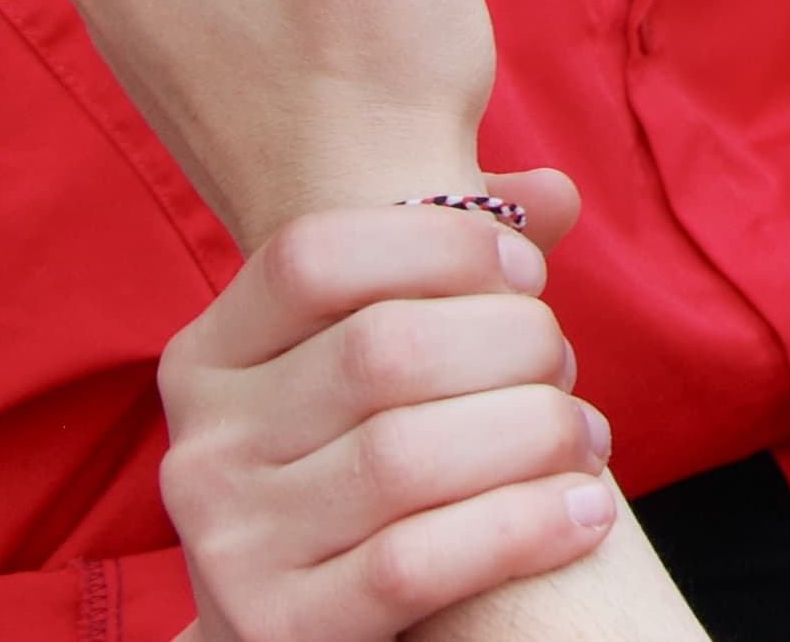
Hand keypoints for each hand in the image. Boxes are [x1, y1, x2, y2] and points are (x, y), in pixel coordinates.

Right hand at [161, 176, 619, 641]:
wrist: (291, 625)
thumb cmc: (352, 466)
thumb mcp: (360, 368)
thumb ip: (443, 272)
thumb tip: (555, 192)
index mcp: (210, 357)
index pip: (312, 256)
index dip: (440, 244)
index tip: (526, 269)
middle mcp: (203, 446)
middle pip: (382, 349)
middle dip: (512, 344)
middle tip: (567, 369)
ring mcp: (230, 545)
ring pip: (406, 457)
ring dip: (533, 435)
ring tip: (586, 440)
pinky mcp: (278, 629)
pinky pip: (415, 565)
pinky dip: (522, 528)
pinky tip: (584, 512)